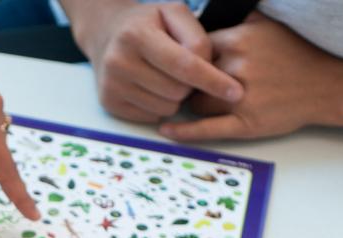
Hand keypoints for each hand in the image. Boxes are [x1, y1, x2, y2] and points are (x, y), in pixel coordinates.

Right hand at [71, 0, 241, 123]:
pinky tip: (152, 88)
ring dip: (175, 97)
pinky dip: (159, 106)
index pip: (184, 65)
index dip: (212, 80)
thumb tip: (207, 70)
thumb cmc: (149, 23)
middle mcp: (119, 61)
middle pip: (177, 91)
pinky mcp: (108, 103)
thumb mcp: (174, 13)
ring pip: (166, 108)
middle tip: (183, 70)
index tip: (235, 91)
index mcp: (138, 35)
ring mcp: (112, 85)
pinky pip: (150, 117)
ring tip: (165, 77)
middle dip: (190, 85)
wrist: (106, 34)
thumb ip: (197, 37)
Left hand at [160, 14, 342, 141]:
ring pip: (197, 102)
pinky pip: (205, 129)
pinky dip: (183, 131)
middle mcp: (237, 68)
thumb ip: (239, 21)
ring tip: (206, 100)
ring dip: (197, 102)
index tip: (188, 62)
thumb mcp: (270, 26)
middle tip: (195, 83)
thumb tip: (206, 17)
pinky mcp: (246, 125)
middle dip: (192, 81)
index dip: (191, 57)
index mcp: (240, 40)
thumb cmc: (298, 55)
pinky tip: (167, 129)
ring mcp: (240, 99)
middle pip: (192, 76)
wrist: (329, 86)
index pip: (195, 48)